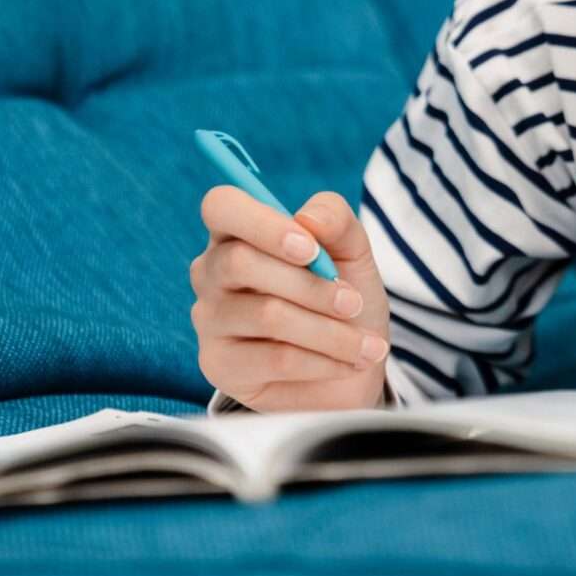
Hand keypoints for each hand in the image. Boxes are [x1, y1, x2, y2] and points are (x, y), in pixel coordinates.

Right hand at [191, 187, 392, 411]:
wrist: (349, 368)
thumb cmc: (343, 300)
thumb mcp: (353, 254)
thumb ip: (336, 220)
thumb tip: (307, 218)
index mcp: (237, 233)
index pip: (221, 207)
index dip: (262, 224)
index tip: (310, 249)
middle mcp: (212, 272)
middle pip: (240, 262)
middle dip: (311, 285)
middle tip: (353, 303)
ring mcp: (210, 319)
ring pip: (267, 315)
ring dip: (330, 331)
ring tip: (366, 344)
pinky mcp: (219, 365)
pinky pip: (276, 359)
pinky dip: (325, 360)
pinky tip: (350, 363)